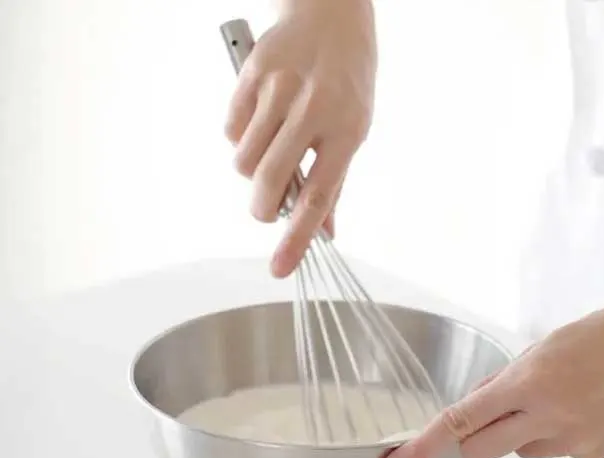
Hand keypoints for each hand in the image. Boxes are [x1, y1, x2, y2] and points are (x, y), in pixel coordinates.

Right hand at [225, 0, 376, 277]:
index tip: (280, 268)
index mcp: (348, 130)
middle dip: (261, 208)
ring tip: (271, 149)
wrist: (331, 15)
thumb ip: (334, 181)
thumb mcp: (355, 129)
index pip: (319, 197)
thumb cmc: (348, 80)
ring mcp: (279, 90)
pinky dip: (240, 138)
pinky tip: (260, 122)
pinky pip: (231, 129)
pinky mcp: (251, 74)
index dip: (297, 238)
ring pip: (243, 160)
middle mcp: (313, 110)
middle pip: (269, 182)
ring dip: (251, 171)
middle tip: (267, 205)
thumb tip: (323, 232)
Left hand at [379, 301, 603, 457]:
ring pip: (520, 451)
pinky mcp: (593, 455)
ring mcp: (574, 442)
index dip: (423, 446)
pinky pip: (554, 451)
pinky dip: (558, 434)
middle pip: (481, 450)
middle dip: (474, 437)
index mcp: (532, 382)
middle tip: (493, 413)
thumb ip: (506, 381)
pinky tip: (586, 407)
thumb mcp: (544, 345)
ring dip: (522, 431)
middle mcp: (550, 417)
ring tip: (560, 395)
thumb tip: (475, 408)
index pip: (463, 420)